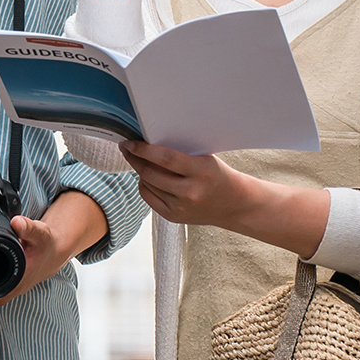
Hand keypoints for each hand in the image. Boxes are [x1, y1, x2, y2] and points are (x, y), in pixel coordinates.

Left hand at [118, 141, 252, 227]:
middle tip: (126, 148)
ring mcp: (181, 207)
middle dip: (134, 159)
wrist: (233, 204)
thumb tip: (148, 142)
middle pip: (151, 174)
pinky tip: (147, 177)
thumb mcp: (205, 159)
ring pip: (147, 185)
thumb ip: (180, 153)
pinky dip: (145, 185)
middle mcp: (190, 192)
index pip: (166, 158)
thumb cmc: (217, 175)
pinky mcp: (174, 217)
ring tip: (138, 160)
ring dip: (139, 171)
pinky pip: (149, 197)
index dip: (144, 150)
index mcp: (201, 172)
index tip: (129, 142)